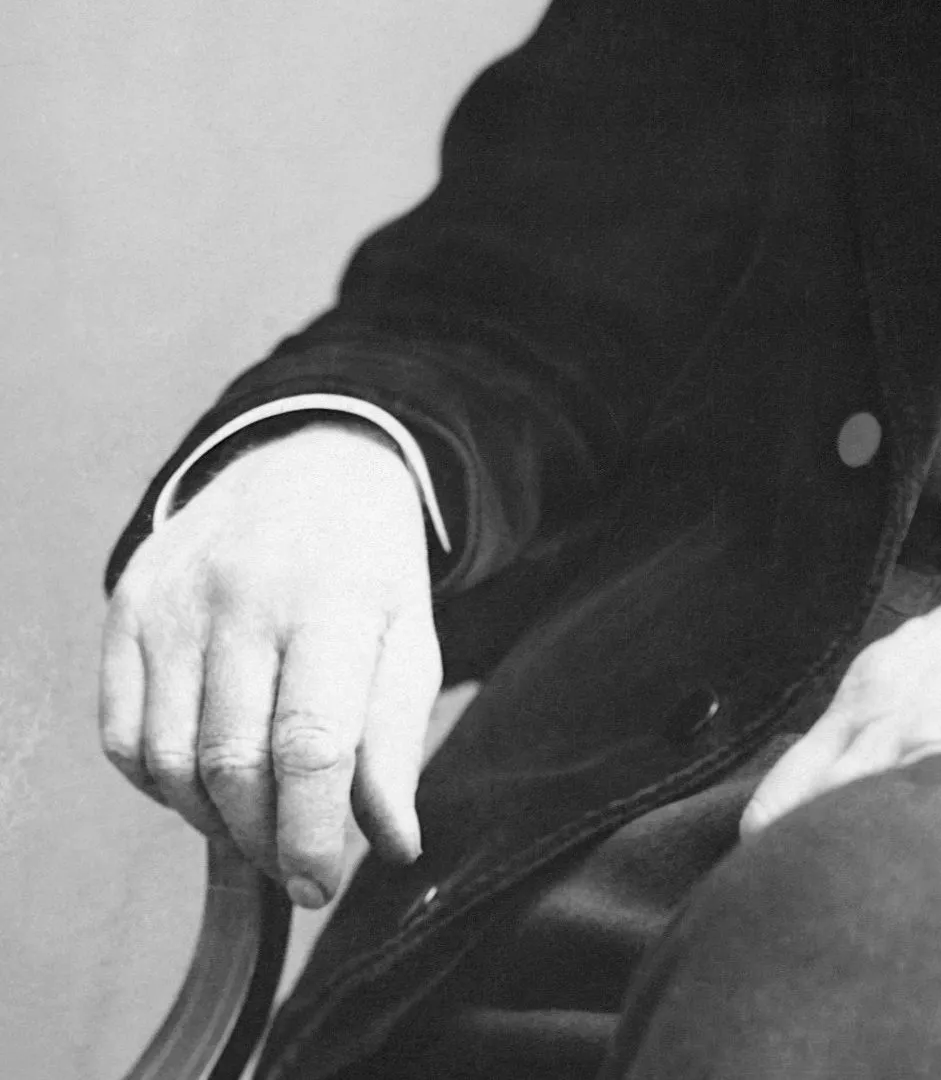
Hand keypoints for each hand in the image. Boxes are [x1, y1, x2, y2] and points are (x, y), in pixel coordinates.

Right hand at [98, 421, 440, 907]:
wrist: (309, 462)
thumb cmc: (367, 563)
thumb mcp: (410, 634)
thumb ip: (396, 739)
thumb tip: (395, 843)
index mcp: (332, 599)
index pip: (310, 745)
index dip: (312, 833)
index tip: (320, 885)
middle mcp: (243, 597)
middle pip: (233, 764)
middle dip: (264, 839)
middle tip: (294, 864)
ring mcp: (174, 603)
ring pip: (169, 761)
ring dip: (212, 818)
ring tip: (256, 822)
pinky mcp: (125, 609)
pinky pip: (123, 736)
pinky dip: (158, 783)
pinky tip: (203, 779)